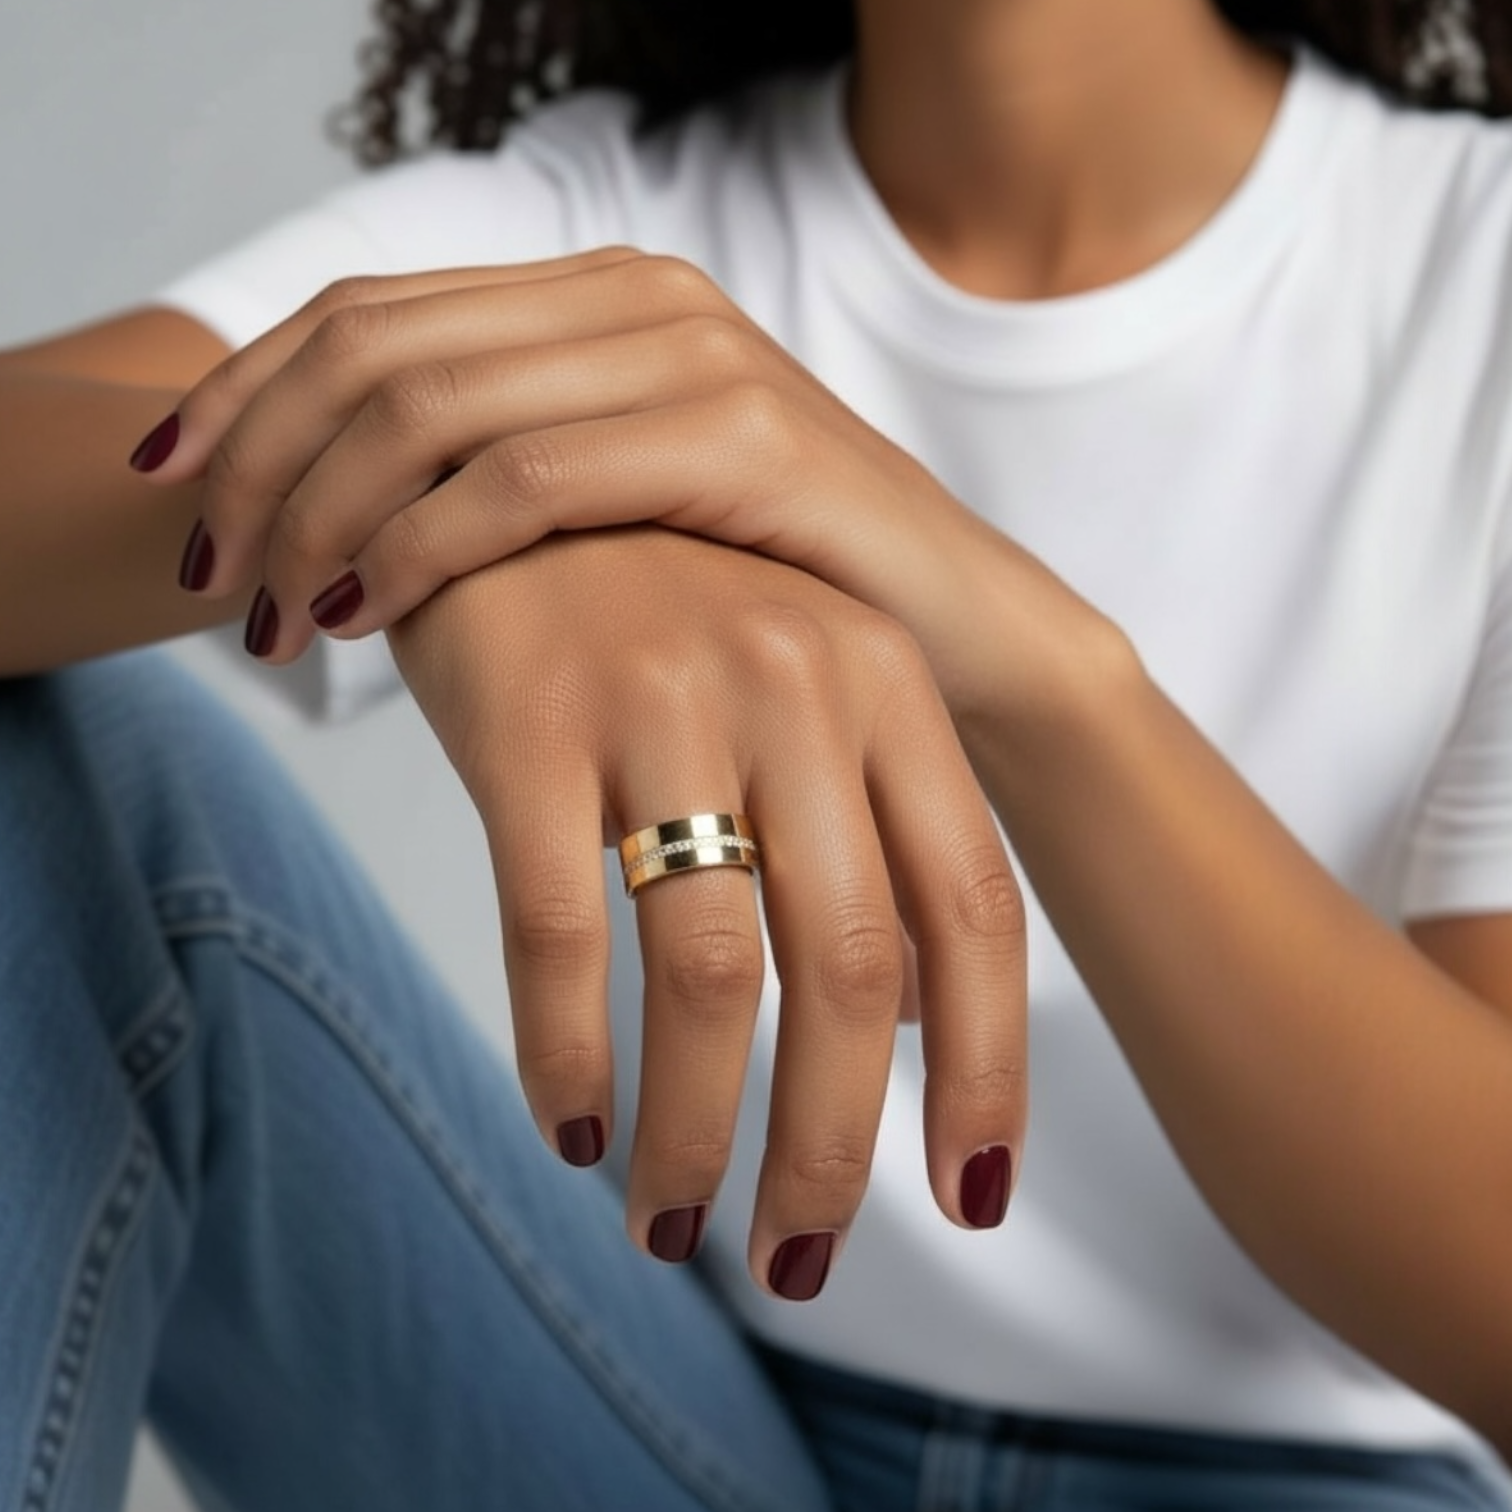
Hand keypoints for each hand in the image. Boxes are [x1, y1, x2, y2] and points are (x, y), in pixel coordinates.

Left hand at [139, 248, 1058, 715]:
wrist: (957, 631)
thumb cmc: (779, 589)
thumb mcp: (625, 513)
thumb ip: (507, 474)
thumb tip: (343, 511)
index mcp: (599, 295)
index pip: (368, 311)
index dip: (249, 395)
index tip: (182, 498)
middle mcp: (637, 295)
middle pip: (373, 346)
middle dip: (261, 462)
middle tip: (212, 577)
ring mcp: (692, 353)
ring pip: (431, 408)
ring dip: (318, 514)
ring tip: (270, 619)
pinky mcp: (741, 436)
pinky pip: (526, 480)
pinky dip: (419, 546)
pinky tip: (364, 612)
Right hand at [386, 525, 1026, 1294]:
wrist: (495, 479)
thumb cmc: (662, 610)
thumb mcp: (799, 686)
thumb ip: (872, 837)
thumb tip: (924, 1021)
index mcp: (884, 684)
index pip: (970, 910)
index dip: (983, 1071)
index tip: (969, 1200)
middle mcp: (795, 683)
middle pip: (849, 971)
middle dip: (832, 1144)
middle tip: (800, 1255)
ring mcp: (663, 695)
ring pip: (709, 973)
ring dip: (700, 1129)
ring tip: (675, 1222)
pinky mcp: (530, 716)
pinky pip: (560, 932)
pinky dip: (568, 1055)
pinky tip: (571, 1128)